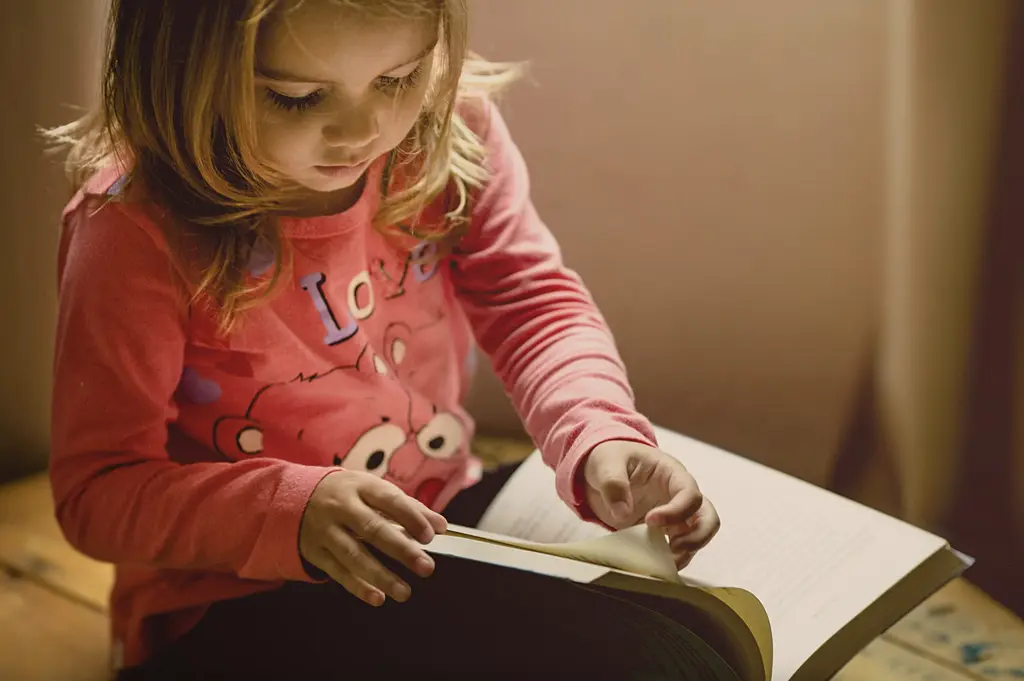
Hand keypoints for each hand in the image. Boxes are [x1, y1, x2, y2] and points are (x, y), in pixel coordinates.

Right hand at [300, 470, 447, 606]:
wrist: (295, 498)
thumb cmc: (348, 495)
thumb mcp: (373, 490)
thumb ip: (408, 507)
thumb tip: (440, 526)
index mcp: (360, 486)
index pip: (389, 500)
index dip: (411, 517)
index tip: (430, 536)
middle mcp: (341, 507)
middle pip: (372, 529)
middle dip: (401, 549)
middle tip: (426, 567)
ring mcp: (326, 530)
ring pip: (354, 555)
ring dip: (381, 576)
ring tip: (404, 592)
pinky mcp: (315, 552)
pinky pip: (338, 572)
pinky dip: (358, 587)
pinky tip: (378, 597)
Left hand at [582, 440, 719, 568]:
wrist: (603, 470)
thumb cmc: (611, 458)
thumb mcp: (606, 463)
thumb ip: (613, 483)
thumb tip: (622, 512)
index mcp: (672, 473)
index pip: (690, 494)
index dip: (676, 511)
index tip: (650, 521)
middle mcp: (679, 496)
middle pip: (707, 517)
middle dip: (697, 537)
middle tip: (673, 548)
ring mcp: (674, 516)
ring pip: (697, 537)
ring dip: (686, 552)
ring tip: (663, 561)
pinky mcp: (663, 532)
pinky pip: (678, 548)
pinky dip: (671, 560)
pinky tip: (655, 565)